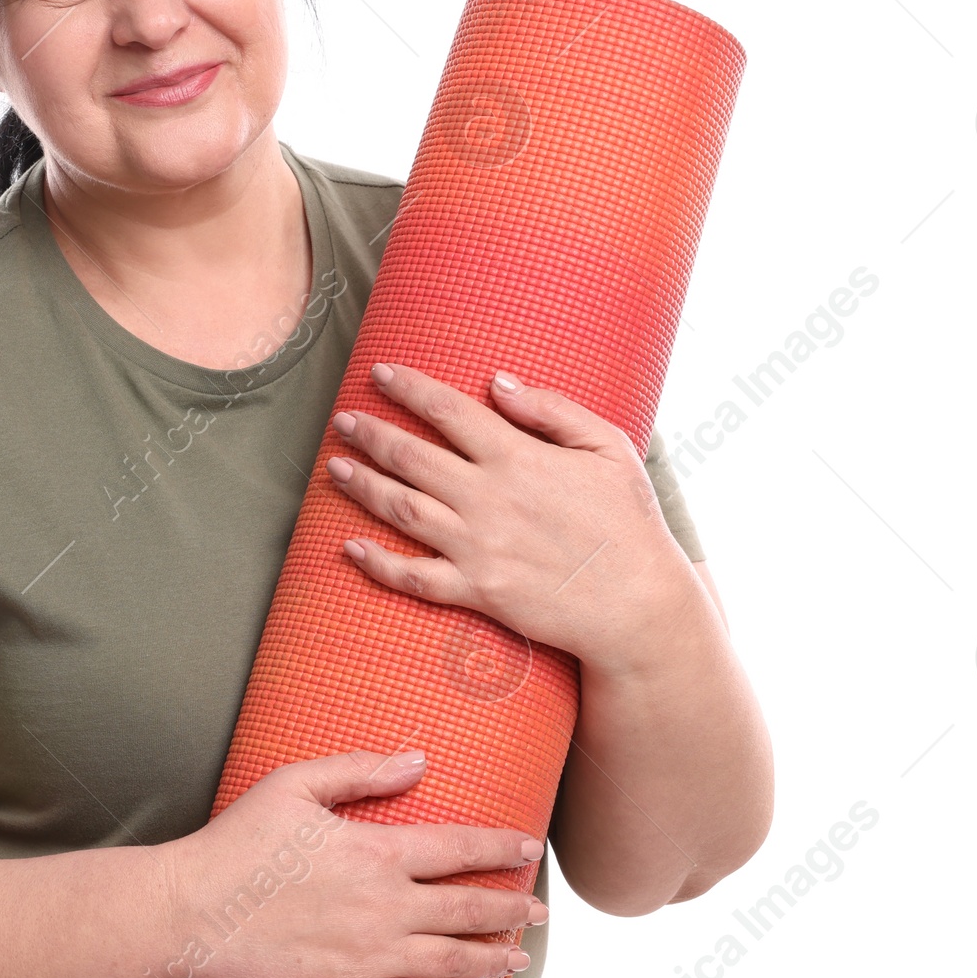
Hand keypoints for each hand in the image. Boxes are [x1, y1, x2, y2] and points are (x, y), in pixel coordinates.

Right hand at [158, 748, 546, 977]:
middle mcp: (384, 907)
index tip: (528, 848)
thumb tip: (416, 761)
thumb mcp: (294, 785)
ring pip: (451, 959)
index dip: (498, 847)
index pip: (456, 847)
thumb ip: (359, 772)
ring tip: (519, 958)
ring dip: (492, 957)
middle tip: (540, 912)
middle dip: (510, 908)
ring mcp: (371, 956)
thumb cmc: (239, 845)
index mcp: (375, 852)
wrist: (195, 916)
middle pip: (467, 908)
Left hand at [325, 362, 700, 669]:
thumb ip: (552, 410)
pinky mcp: (478, 592)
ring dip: (363, 486)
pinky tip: (350, 547)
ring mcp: (478, 548)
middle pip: (412, 457)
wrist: (641, 604)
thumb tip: (498, 382)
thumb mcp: (608, 448)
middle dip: (371, 434)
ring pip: (403, 509)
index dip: (408, 389)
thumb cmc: (629, 522)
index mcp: (518, 458)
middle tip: (342, 419)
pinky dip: (378, 563)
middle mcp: (489, 499)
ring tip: (335, 467)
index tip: (379, 373)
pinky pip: (415, 577)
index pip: (448, 411)